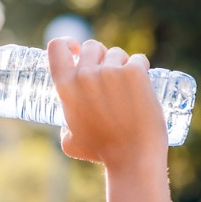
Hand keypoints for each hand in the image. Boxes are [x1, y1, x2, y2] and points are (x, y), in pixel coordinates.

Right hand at [47, 38, 167, 167]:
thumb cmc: (102, 152)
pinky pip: (138, 59)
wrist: (133, 157)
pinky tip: (143, 83)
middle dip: (101, 57)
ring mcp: (111, 71)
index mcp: (65, 87)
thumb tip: (67, 125)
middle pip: (91, 46)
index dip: (67, 43)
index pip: (57, 47)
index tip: (76, 50)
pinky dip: (141, 68)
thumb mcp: (71, 142)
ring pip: (117, 53)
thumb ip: (65, 127)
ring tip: (128, 88)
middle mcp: (85, 74)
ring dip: (122, 64)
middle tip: (111, 76)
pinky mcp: (135, 72)